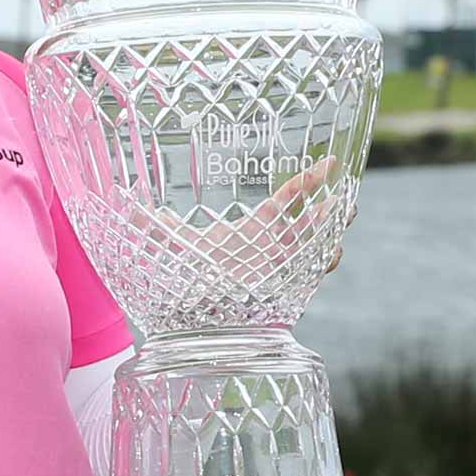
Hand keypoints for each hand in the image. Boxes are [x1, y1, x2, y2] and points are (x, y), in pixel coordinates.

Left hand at [120, 156, 351, 284]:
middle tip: (350, 196)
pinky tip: (330, 250)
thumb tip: (126, 203)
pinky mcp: (283, 288)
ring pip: (316, 247)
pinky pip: (310, 274)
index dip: (309, 180)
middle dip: (334, 210)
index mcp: (257, 228)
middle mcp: (274, 245)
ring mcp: (281, 267)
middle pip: (313, 223)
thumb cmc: (188, 275)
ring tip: (346, 216)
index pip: (288, 199)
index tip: (329, 163)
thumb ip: (156, 226)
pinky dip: (322, 262)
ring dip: (333, 234)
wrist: (192, 312)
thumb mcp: (174, 244)